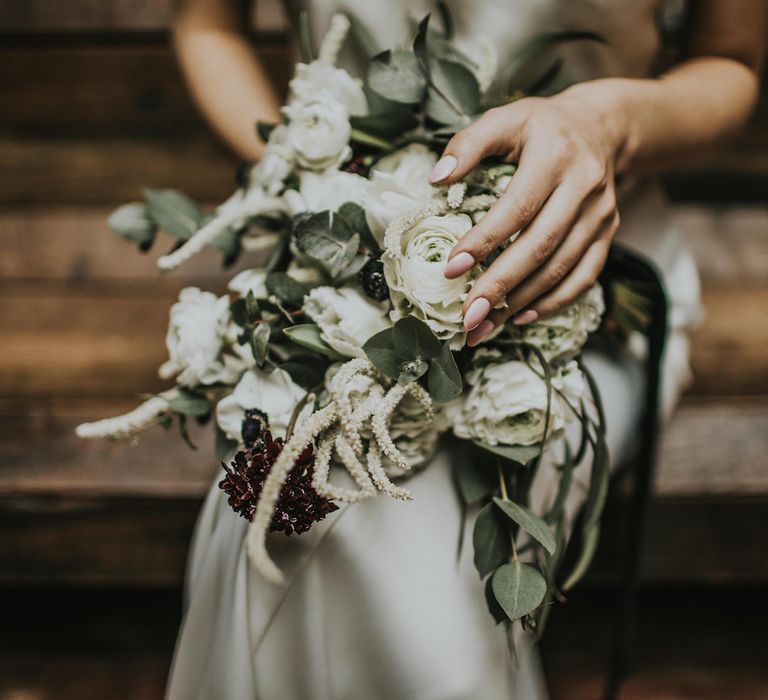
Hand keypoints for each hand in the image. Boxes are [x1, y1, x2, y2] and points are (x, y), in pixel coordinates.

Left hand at [430, 82, 628, 345]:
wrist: (601, 128)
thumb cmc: (542, 127)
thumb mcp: (504, 119)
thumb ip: (468, 144)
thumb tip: (437, 178)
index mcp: (554, 156)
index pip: (517, 207)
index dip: (484, 241)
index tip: (452, 270)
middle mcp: (583, 187)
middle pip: (540, 246)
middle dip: (500, 285)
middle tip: (468, 315)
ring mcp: (600, 214)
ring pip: (560, 268)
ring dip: (520, 302)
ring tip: (484, 326)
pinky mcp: (608, 233)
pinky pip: (583, 277)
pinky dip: (552, 302)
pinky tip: (519, 316)